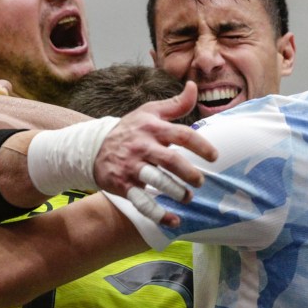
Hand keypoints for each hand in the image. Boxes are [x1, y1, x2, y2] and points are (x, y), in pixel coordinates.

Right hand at [94, 81, 217, 225]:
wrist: (92, 147)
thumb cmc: (130, 129)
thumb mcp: (149, 111)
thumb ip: (175, 103)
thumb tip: (193, 85)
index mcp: (153, 127)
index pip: (182, 134)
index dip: (201, 146)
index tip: (214, 156)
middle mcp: (142, 146)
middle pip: (171, 161)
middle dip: (190, 174)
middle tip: (200, 181)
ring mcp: (132, 166)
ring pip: (158, 181)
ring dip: (177, 192)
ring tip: (188, 197)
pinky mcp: (123, 185)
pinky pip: (142, 202)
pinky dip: (159, 214)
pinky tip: (174, 221)